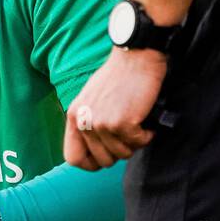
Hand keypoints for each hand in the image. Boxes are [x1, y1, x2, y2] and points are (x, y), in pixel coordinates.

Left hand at [64, 48, 166, 169]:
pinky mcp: (122, 122)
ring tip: (138, 125)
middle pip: (102, 160)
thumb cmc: (118, 76)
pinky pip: (138, 143)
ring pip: (122, 154)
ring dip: (135, 143)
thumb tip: (96, 149)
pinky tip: (146, 122)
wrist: (135, 56)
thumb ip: (88, 122)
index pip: (73, 158)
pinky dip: (146, 136)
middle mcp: (84, 121)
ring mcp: (102, 123)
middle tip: (129, 136)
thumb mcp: (91, 99)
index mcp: (74, 115)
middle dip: (119, 152)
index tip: (106, 158)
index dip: (90, 163)